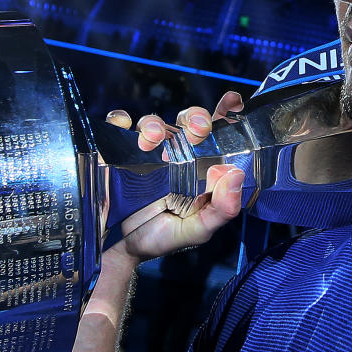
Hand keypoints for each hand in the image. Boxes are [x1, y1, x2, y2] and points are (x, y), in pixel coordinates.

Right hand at [103, 91, 246, 262]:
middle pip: (188, 120)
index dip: (226, 113)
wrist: (118, 250)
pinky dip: (122, 120)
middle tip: (198, 128)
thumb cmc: (160, 237)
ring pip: (155, 121)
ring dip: (156, 124)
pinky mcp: (117, 150)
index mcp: (200, 167)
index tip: (233, 101)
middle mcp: (175, 153)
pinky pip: (119, 124)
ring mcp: (146, 150)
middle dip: (194, 117)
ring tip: (152, 139)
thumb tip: (235, 175)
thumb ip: (221, 209)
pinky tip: (126, 131)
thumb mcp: (196, 230)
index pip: (218, 134)